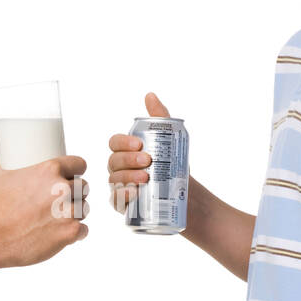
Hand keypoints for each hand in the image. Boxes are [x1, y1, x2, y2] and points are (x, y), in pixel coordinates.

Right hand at [0, 154, 88, 268]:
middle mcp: (63, 189)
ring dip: (77, 212)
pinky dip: (77, 233)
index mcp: (49, 170)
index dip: (77, 169)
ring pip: (84, 209)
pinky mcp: (69, 233)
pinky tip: (69, 232)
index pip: (78, 164)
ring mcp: (68, 212)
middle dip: (76, 192)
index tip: (72, 175)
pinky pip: (84, 230)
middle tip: (65, 199)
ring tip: (66, 215)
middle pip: (83, 187)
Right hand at [106, 91, 168, 212]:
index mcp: (126, 152)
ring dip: (127, 177)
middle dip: (128, 159)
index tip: (140, 143)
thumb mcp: (171, 140)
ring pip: (114, 180)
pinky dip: (123, 196)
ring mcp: (120, 187)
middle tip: (148, 160)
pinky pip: (116, 201)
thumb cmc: (174, 167)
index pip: (115, 143)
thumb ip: (160, 118)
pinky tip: (134, 193)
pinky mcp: (126, 205)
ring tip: (146, 178)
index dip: (123, 142)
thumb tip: (150, 95)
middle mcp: (119, 169)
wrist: (187, 196)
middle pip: (113, 161)